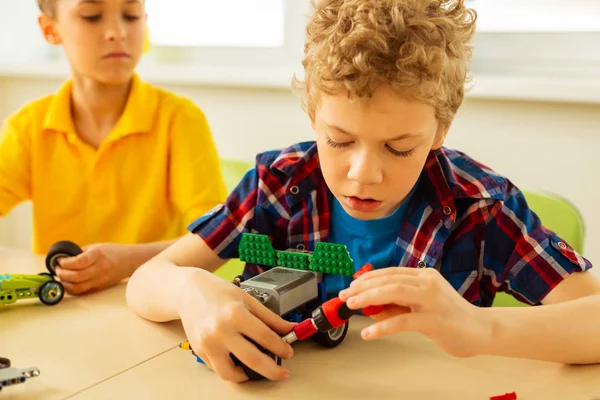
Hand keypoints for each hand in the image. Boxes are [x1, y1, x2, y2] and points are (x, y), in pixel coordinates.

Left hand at [55, 243, 133, 294]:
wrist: (129, 261)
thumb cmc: (111, 251)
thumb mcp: (96, 247)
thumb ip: (79, 253)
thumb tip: (61, 259)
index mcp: (99, 255)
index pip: (78, 262)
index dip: (65, 262)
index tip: (59, 260)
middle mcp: (100, 269)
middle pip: (76, 277)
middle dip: (62, 274)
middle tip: (57, 269)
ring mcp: (100, 280)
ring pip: (77, 288)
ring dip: (64, 283)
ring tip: (61, 277)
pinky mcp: (99, 288)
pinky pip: (81, 292)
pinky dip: (71, 289)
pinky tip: (67, 283)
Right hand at [178, 269, 295, 382]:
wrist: (187, 291)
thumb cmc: (217, 292)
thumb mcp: (247, 299)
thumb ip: (269, 317)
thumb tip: (289, 329)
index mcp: (235, 314)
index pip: (265, 337)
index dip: (281, 347)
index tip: (288, 352)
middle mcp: (220, 331)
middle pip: (252, 360)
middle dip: (272, 371)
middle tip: (282, 374)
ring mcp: (207, 343)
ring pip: (231, 373)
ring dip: (248, 376)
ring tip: (258, 370)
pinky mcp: (199, 351)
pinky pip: (218, 368)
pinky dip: (231, 368)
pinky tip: (239, 360)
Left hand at [338, 267, 492, 357]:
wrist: (482, 330)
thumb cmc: (449, 318)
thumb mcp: (420, 307)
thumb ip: (397, 305)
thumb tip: (369, 306)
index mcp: (424, 276)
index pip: (390, 272)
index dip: (368, 278)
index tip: (351, 286)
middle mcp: (428, 282)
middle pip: (389, 279)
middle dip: (363, 287)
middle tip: (345, 296)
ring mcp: (433, 300)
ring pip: (394, 292)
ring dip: (369, 298)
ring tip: (352, 306)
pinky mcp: (435, 319)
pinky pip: (403, 321)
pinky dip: (383, 326)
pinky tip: (369, 333)